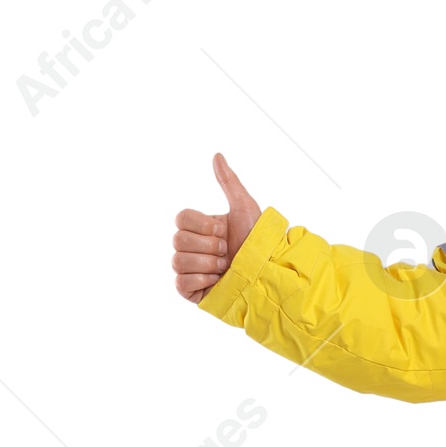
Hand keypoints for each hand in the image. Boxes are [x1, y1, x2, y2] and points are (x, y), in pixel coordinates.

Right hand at [174, 154, 260, 301]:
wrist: (267, 273)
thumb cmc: (257, 242)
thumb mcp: (244, 208)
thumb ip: (229, 182)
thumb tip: (217, 155)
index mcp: (200, 227)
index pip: (181, 218)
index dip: (203, 225)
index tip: (223, 230)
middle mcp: (192, 247)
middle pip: (178, 239)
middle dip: (209, 246)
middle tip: (227, 251)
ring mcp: (189, 269)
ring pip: (178, 260)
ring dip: (208, 264)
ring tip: (225, 267)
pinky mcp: (190, 290)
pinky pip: (180, 282)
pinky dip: (201, 280)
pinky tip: (218, 280)